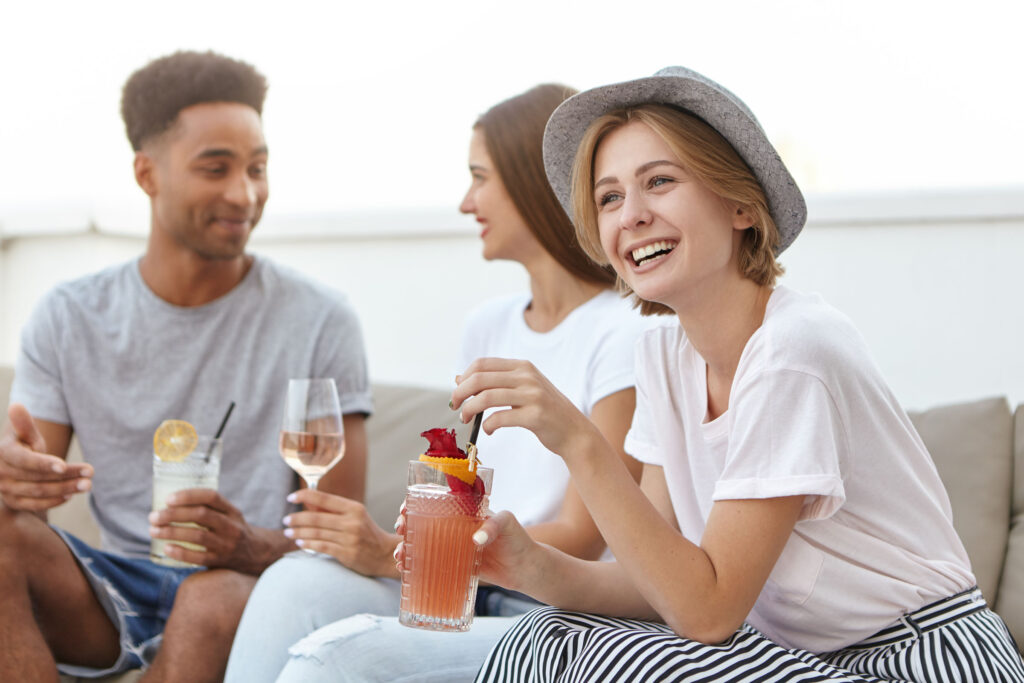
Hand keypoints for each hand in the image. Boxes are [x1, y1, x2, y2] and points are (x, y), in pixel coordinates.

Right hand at [0, 404, 90, 511]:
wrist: (12, 464)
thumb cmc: (23, 444)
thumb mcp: (25, 434)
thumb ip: (24, 424)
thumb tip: (17, 406)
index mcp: (3, 453)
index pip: (24, 461)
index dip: (43, 463)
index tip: (63, 465)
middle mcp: (1, 474)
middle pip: (37, 478)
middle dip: (65, 476)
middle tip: (91, 472)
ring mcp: (6, 490)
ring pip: (39, 492)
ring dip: (65, 489)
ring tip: (88, 484)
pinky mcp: (14, 502)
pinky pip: (34, 506)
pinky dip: (53, 501)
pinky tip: (71, 495)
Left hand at [148, 488, 277, 574]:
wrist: (255, 555)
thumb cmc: (231, 531)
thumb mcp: (228, 515)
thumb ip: (208, 509)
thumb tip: (168, 504)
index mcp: (232, 511)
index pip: (211, 497)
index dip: (188, 496)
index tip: (168, 499)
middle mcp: (231, 526)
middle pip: (201, 516)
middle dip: (173, 515)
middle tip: (153, 516)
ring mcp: (227, 544)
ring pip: (198, 536)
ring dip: (172, 532)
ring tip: (153, 531)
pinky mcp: (220, 561)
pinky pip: (198, 558)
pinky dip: (180, 553)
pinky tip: (166, 548)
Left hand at [284, 488, 399, 577]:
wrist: (385, 554)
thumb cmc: (367, 533)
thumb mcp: (354, 516)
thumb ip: (331, 510)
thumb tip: (308, 502)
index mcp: (354, 508)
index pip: (324, 499)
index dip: (305, 496)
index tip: (291, 497)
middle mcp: (352, 522)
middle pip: (316, 518)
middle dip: (297, 518)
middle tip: (285, 520)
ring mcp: (349, 538)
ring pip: (316, 533)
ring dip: (298, 532)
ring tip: (288, 532)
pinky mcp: (347, 553)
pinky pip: (322, 547)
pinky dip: (308, 544)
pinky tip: (300, 543)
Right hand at [393, 508, 538, 595]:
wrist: (526, 568)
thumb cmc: (518, 539)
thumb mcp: (508, 524)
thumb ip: (493, 526)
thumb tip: (476, 539)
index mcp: (464, 512)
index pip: (436, 502)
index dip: (416, 504)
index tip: (405, 509)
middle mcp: (456, 528)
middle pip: (423, 523)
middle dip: (406, 525)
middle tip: (399, 531)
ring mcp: (454, 547)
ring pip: (423, 544)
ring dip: (407, 547)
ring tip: (400, 556)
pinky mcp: (456, 565)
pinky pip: (432, 564)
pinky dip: (416, 566)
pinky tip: (405, 570)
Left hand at [451, 358, 597, 457]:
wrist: (574, 431)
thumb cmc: (545, 411)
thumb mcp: (523, 389)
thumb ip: (496, 382)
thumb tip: (459, 379)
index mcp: (522, 366)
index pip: (482, 364)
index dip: (464, 378)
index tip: (457, 393)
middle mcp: (528, 376)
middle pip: (480, 379)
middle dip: (460, 393)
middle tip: (455, 407)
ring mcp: (533, 395)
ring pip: (486, 397)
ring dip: (469, 410)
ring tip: (466, 419)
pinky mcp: (535, 416)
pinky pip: (499, 418)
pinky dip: (487, 426)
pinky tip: (488, 430)